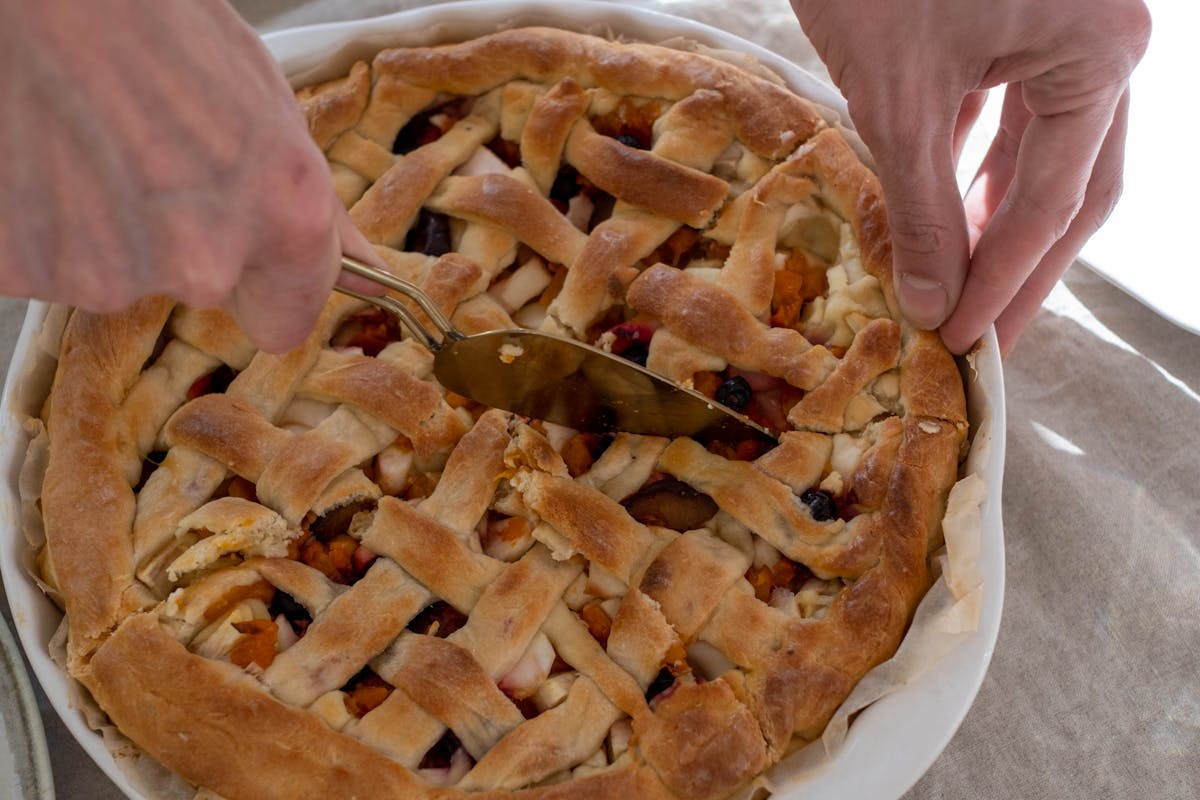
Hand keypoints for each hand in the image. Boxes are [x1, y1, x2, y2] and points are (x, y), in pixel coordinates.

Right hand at [0, 0, 371, 351]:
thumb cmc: (160, 29)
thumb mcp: (269, 109)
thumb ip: (317, 210)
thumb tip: (369, 270)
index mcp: (283, 220)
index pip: (285, 325)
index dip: (264, 287)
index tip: (248, 257)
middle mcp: (205, 263)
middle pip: (200, 291)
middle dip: (183, 243)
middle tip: (152, 159)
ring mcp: (109, 273)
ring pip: (121, 278)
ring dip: (112, 231)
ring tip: (96, 148)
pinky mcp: (25, 269)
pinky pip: (49, 266)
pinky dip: (47, 227)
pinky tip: (52, 162)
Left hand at [790, 0, 1149, 355]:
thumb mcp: (898, 101)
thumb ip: (922, 209)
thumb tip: (936, 304)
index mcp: (1099, 55)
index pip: (1053, 205)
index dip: (1006, 283)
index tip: (967, 345)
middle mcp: (1104, 42)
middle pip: (1072, 187)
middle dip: (1022, 268)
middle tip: (987, 340)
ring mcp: (1067, 28)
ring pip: (1044, 153)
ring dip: (999, 222)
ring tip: (964, 291)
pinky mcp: (1021, 21)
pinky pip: (1012, 113)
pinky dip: (974, 166)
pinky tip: (945, 209)